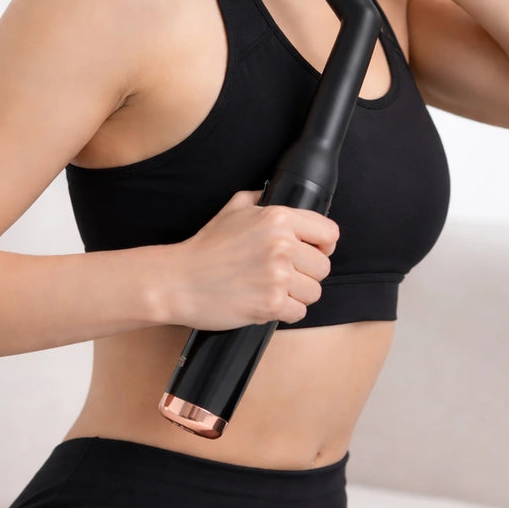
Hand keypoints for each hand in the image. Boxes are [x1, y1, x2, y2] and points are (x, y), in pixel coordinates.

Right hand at [168, 189, 338, 330]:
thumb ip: (260, 199)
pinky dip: (284, 312)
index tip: (313, 252)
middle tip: (283, 275)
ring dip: (297, 295)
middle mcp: (282, 245)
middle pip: (324, 266)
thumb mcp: (233, 209)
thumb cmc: (205, 247)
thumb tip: (274, 195)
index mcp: (279, 218)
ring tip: (272, 289)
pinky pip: (299, 313)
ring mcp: (278, 276)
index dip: (323, 245)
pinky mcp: (271, 304)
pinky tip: (265, 302)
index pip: (329, 233)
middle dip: (307, 273)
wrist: (179, 280)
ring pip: (314, 292)